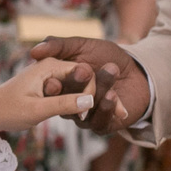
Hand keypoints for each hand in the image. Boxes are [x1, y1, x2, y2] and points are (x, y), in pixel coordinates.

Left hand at [0, 57, 96, 131]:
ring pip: (74, 86)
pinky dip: (67, 102)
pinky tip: (61, 113)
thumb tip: (90, 101)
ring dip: (75, 101)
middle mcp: (51, 65)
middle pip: (81, 78)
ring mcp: (49, 74)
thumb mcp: (37, 110)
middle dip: (83, 97)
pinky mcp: (47, 83)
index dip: (89, 92)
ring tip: (67, 116)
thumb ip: (64, 104)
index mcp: (50, 65)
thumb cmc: (8, 110)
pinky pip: (66, 90)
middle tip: (77, 117)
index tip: (82, 113)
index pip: (84, 72)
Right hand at [31, 36, 149, 132]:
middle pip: (65, 101)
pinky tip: (113, 95)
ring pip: (84, 110)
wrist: (137, 70)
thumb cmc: (107, 55)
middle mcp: (69, 101)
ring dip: (99, 89)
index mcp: (61, 83)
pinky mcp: (102, 124)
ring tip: (112, 70)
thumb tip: (33, 52)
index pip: (50, 89)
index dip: (51, 86)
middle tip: (85, 70)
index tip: (52, 81)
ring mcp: (85, 115)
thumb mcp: (81, 45)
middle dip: (75, 86)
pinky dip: (106, 108)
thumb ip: (58, 45)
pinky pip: (98, 122)